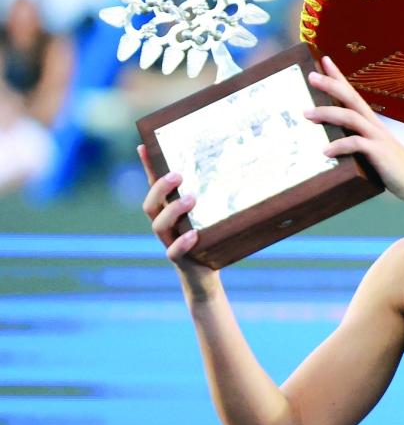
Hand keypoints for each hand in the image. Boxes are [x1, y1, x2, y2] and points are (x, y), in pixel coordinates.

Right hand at [138, 145, 219, 299]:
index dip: (148, 167)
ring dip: (173, 210)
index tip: (143, 146)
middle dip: (160, 188)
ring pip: (159, 225)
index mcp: (171, 211)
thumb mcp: (213, 214)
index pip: (155, 186)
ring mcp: (170, 242)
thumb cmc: (211, 240)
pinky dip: (182, 243)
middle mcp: (166, 225)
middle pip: (151, 204)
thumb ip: (217, 196)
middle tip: (178, 175)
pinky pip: (174, 252)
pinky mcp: (180, 260)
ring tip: (191, 199)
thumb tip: (240, 166)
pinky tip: (192, 235)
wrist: (207, 278)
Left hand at [304, 56, 403, 202]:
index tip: (324, 60)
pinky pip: (357, 144)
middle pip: (351, 98)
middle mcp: (375, 125)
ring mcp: (378, 137)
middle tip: (311, 75)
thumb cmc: (394, 169)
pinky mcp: (379, 153)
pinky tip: (325, 151)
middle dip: (331, 84)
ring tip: (306, 114)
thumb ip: (356, 144)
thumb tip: (331, 145)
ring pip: (351, 117)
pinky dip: (340, 146)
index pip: (353, 94)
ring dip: (327, 113)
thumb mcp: (373, 152)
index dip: (339, 76)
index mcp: (372, 123)